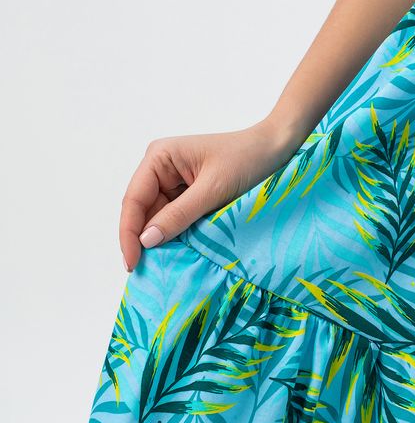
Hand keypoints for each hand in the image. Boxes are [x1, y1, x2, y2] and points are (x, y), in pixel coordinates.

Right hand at [119, 119, 301, 270]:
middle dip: (143, 240)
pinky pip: (176, 218)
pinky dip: (177, 235)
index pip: (134, 200)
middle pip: (143, 212)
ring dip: (161, 240)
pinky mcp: (190, 194)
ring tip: (162, 268)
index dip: (129, 234)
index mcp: (159, 157)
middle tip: (145, 273)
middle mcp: (161, 168)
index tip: (132, 263)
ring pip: (158, 218)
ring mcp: (175, 181)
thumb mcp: (213, 190)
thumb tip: (146, 240)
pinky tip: (178, 252)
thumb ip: (179, 215)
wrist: (277, 149)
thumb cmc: (248, 159)